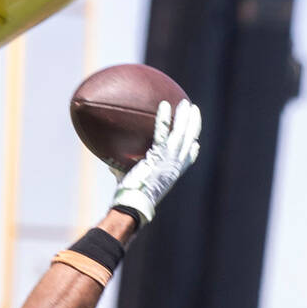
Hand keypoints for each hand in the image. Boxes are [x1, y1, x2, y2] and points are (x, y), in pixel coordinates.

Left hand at [110, 99, 201, 225]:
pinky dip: (165, 118)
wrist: (131, 202)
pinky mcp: (160, 155)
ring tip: (186, 104)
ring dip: (186, 117)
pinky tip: (165, 105)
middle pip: (190, 141)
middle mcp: (174, 166)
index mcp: (172, 174)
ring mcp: (169, 160)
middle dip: (194, 125)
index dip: (192, 149)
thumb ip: (127, 170)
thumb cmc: (129, 196)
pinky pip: (163, 132)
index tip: (195, 142)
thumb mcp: (133, 180)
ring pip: (183, 134)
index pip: (187, 159)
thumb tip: (111, 165)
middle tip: (194, 111)